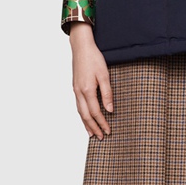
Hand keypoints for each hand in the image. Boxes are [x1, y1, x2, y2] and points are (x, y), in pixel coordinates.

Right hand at [69, 22, 113, 139]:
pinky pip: (78, 106)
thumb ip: (107, 94)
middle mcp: (79, 92)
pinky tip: (85, 119)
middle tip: (100, 137)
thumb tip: (110, 110)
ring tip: (91, 133)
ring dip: (86, 124)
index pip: (95, 112)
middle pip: (86, 116)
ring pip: (80, 112)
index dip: (102, 123)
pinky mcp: (75, 88)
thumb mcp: (105, 75)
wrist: (81, 47)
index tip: (108, 131)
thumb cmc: (94, 59)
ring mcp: (75, 90)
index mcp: (87, 90)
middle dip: (93, 128)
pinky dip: (82, 115)